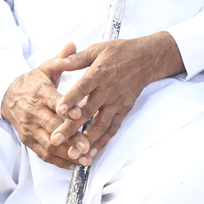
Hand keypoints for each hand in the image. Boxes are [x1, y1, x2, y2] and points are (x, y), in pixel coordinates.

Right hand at [0, 42, 94, 168]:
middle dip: (70, 137)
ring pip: (48, 143)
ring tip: (83, 159)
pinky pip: (43, 154)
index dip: (66, 107)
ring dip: (66, 153)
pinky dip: (58, 161)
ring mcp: (30, 129)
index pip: (53, 101)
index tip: (80, 112)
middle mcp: (33, 113)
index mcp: (39, 93)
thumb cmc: (34, 82)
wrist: (8, 96)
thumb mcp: (46, 68)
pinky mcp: (29, 140)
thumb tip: (71, 45)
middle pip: (52, 126)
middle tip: (86, 144)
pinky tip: (73, 165)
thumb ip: (61, 59)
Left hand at [47, 32, 183, 157]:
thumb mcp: (98, 49)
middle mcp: (109, 90)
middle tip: (55, 140)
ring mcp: (117, 102)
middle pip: (88, 111)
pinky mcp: (124, 109)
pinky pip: (112, 128)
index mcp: (100, 73)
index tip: (58, 110)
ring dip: (86, 140)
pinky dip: (102, 141)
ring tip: (73, 154)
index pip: (83, 87)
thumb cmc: (121, 52)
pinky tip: (91, 152)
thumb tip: (57, 63)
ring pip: (100, 124)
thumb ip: (76, 59)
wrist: (148, 59)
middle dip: (71, 127)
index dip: (71, 99)